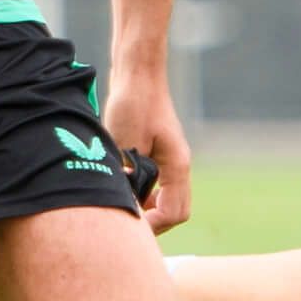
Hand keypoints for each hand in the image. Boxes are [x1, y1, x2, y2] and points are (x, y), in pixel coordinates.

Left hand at [101, 63, 192, 233]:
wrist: (137, 75)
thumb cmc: (133, 104)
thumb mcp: (126, 144)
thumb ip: (129, 176)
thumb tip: (123, 205)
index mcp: (177, 166)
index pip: (174, 213)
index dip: (151, 226)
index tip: (128, 224)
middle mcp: (179, 166)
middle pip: (175, 212)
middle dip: (152, 222)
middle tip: (124, 222)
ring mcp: (171, 161)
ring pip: (166, 200)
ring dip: (146, 209)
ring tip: (121, 205)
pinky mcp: (159, 156)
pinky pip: (158, 188)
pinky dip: (142, 195)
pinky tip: (122, 188)